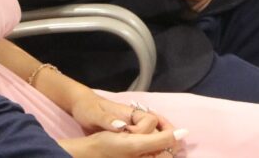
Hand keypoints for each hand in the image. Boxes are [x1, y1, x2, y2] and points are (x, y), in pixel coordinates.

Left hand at [62, 97, 180, 157]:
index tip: (135, 139)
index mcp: (129, 112)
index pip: (149, 121)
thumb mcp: (94, 114)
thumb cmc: (88, 108)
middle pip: (158, 125)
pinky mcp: (129, 131)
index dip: (145, 132)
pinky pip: (146, 136)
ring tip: (171, 151)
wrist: (82, 105)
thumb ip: (107, 120)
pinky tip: (153, 153)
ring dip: (163, 139)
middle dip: (167, 135)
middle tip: (176, 149)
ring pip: (155, 130)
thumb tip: (121, 126)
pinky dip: (153, 143)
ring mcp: (133, 124)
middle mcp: (134, 117)